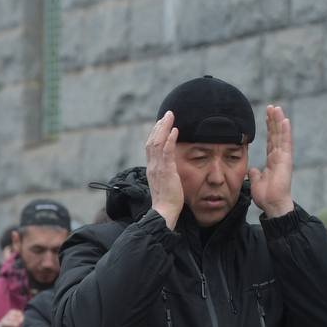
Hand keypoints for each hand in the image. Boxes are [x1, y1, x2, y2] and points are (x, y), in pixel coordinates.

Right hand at [146, 112, 183, 228]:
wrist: (164, 212)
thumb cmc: (167, 201)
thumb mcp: (165, 183)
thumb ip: (166, 172)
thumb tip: (170, 167)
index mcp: (152, 169)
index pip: (151, 147)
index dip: (156, 133)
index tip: (162, 123)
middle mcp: (152, 166)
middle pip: (152, 141)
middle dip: (159, 126)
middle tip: (167, 114)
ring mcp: (158, 168)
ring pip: (157, 143)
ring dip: (164, 128)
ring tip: (170, 116)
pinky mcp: (166, 171)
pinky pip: (166, 152)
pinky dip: (170, 139)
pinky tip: (175, 130)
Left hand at [249, 105, 294, 218]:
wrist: (273, 204)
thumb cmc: (266, 196)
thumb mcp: (256, 182)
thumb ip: (255, 174)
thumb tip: (252, 169)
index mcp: (272, 160)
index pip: (270, 141)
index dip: (268, 128)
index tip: (266, 116)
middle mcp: (279, 156)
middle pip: (276, 134)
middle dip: (273, 120)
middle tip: (271, 107)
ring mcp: (283, 157)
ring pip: (281, 135)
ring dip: (279, 121)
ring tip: (276, 108)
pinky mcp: (286, 160)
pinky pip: (285, 143)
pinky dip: (285, 131)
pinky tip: (285, 120)